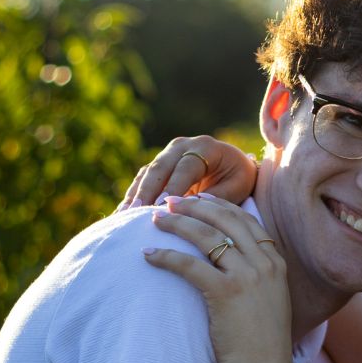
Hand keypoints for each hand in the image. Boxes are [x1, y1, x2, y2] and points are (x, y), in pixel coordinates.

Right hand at [120, 136, 258, 209]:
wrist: (234, 166)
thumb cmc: (239, 178)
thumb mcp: (237, 186)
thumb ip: (217, 196)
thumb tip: (190, 209)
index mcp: (204, 147)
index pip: (186, 167)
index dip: (174, 186)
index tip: (164, 206)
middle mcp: (182, 146)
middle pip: (160, 167)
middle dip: (147, 190)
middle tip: (137, 212)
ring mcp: (167, 154)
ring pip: (147, 173)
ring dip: (135, 195)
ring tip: (123, 216)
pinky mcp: (159, 166)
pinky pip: (142, 180)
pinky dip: (133, 197)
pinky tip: (122, 214)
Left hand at [143, 196, 290, 362]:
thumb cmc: (262, 341)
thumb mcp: (270, 299)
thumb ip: (258, 275)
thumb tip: (232, 260)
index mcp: (276, 263)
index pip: (247, 221)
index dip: (221, 206)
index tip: (201, 198)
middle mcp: (264, 264)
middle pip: (225, 220)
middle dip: (194, 207)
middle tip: (170, 202)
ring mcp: (246, 277)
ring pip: (206, 236)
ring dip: (177, 223)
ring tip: (156, 220)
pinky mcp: (225, 292)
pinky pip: (188, 264)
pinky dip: (165, 257)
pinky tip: (148, 255)